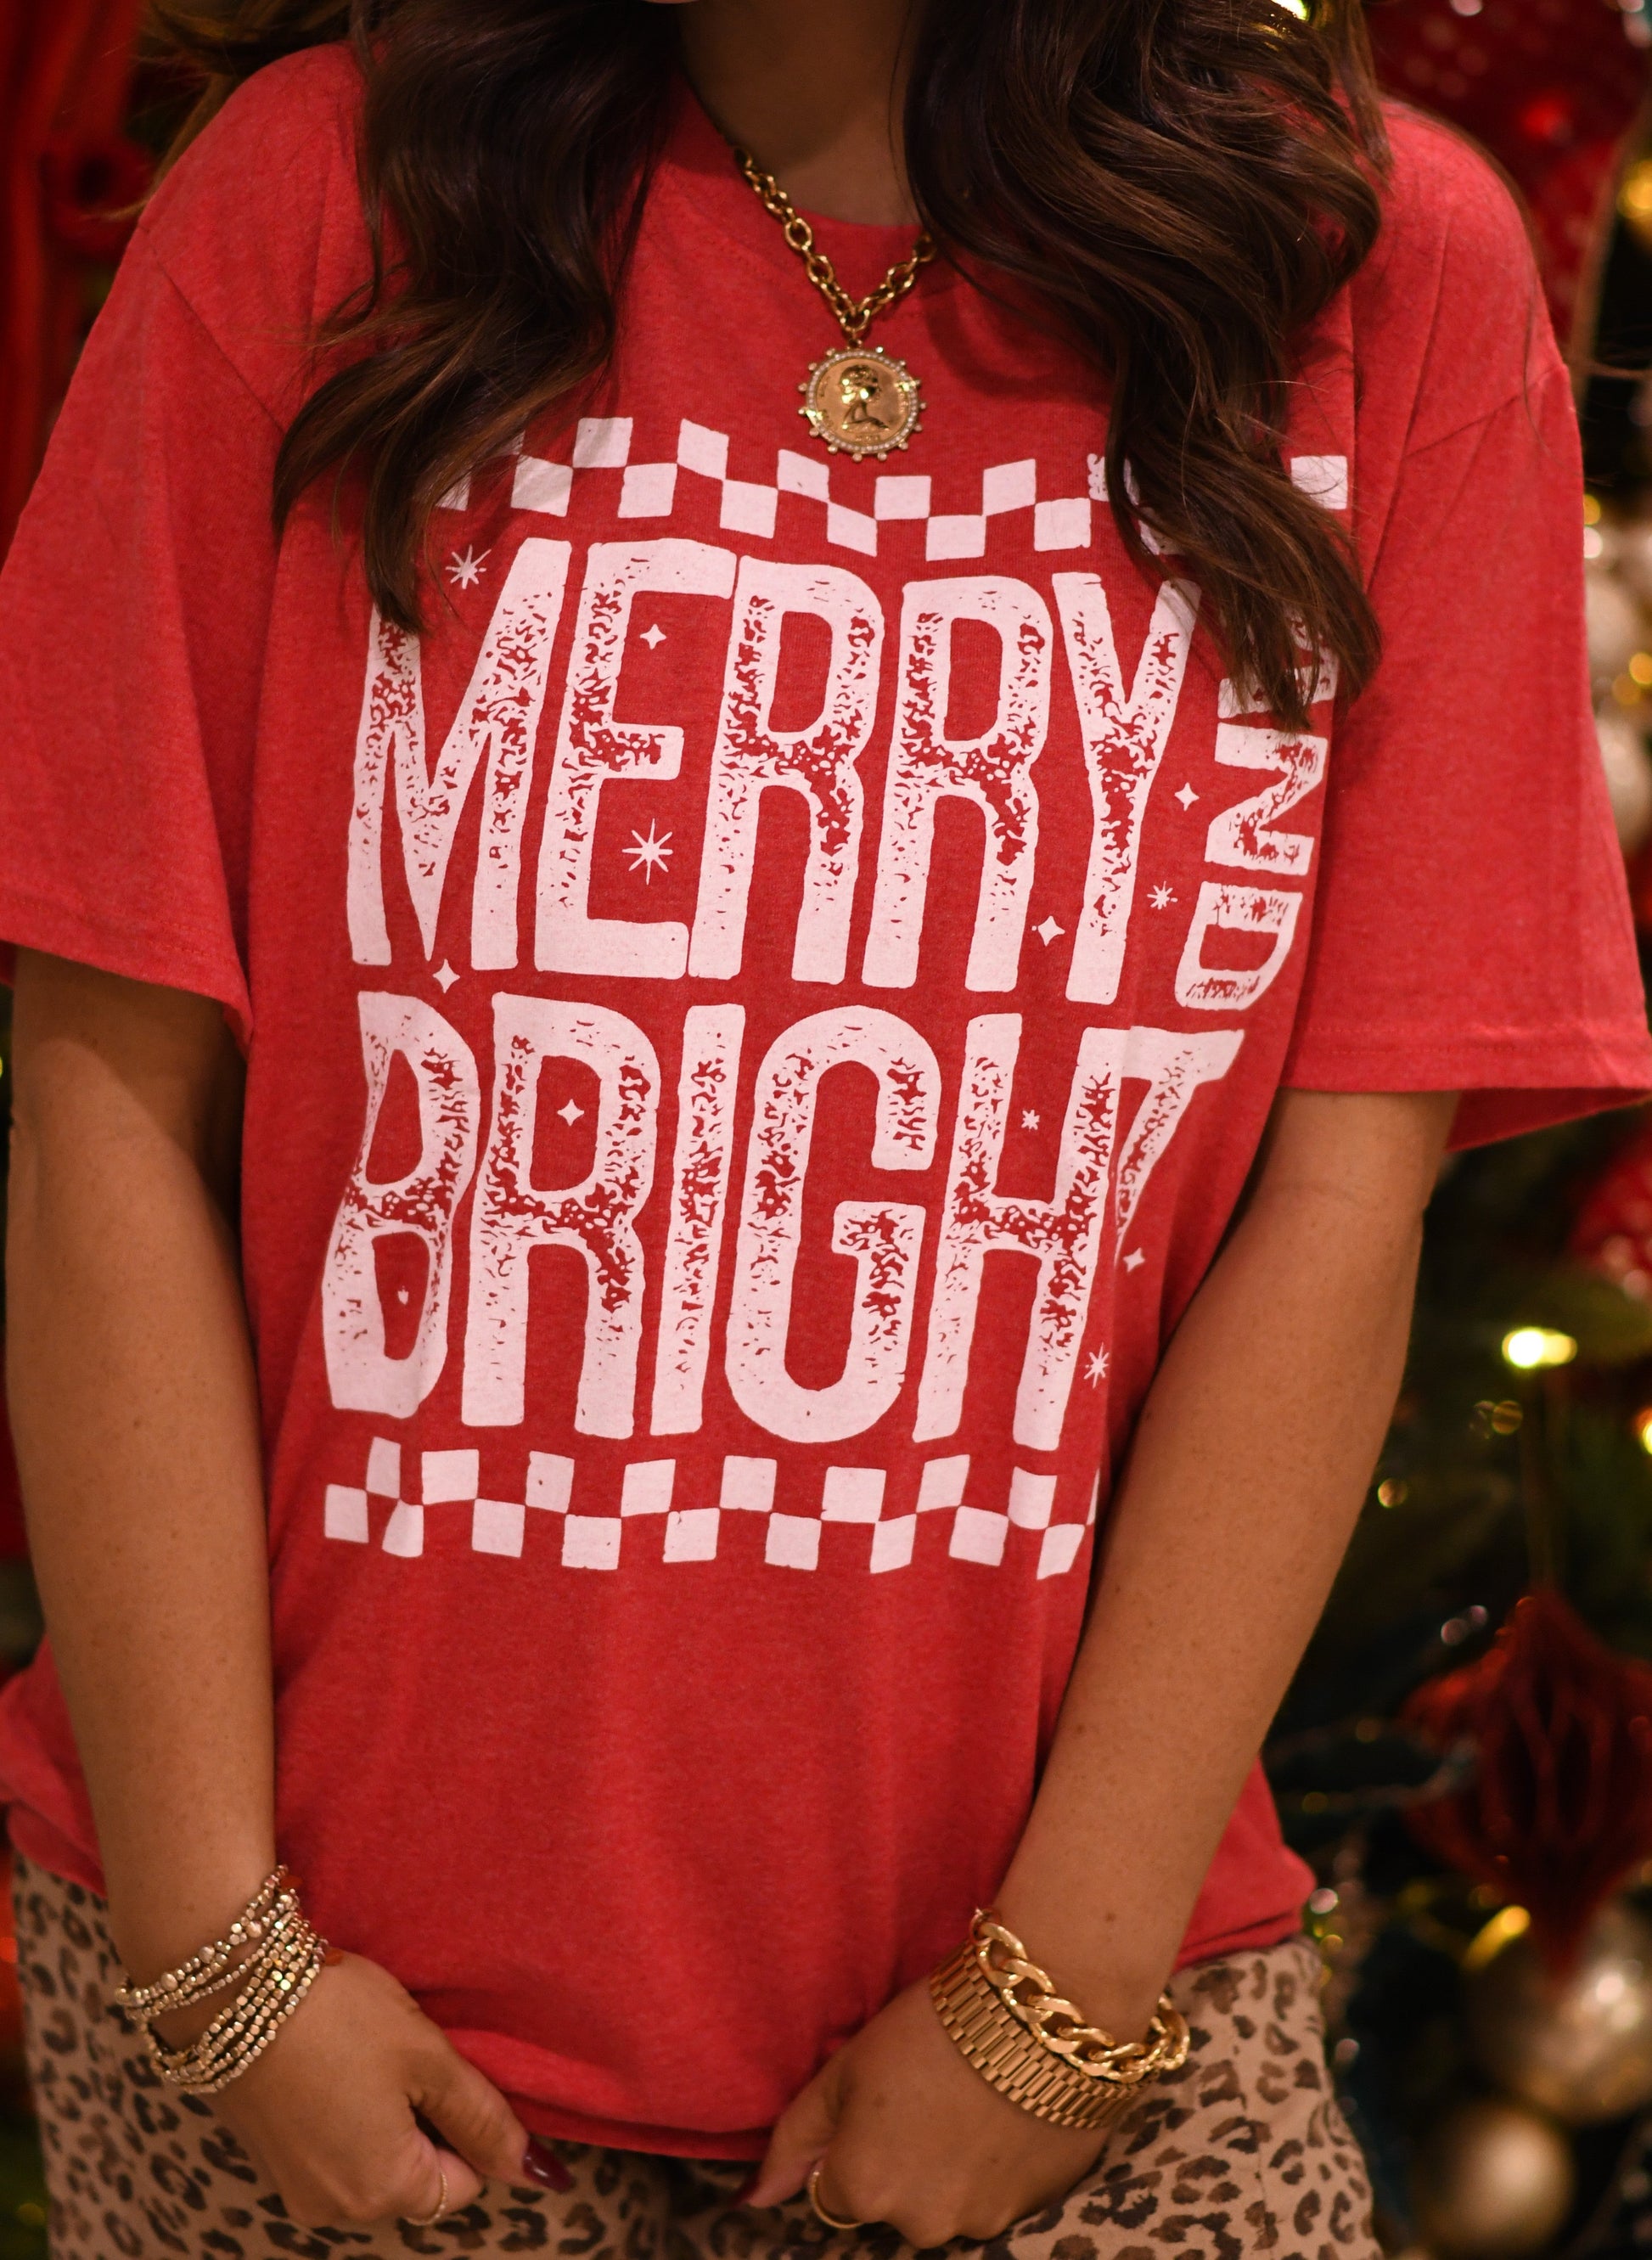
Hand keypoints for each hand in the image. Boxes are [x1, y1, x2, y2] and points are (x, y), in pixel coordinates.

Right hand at [167, 1952, 539, 2228]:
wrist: (231, 1988)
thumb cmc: (339, 2017)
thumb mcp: (428, 2058)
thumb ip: (482, 2118)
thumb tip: (533, 2171)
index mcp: (382, 2192)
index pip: (462, 2183)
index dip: (467, 2124)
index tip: (446, 2068)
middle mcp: (335, 2208)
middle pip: (416, 2176)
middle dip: (425, 2119)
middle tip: (407, 2054)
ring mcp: (296, 2186)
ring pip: (374, 2159)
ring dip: (385, 2114)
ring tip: (367, 2052)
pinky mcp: (271, 2157)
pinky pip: (334, 2147)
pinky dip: (347, 2111)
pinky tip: (337, 2060)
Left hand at [745, 1977, 1106, 2246]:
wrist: (1037, 2015)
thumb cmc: (929, 2028)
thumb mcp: (845, 2069)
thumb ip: (796, 2139)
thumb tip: (754, 2200)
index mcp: (863, 2189)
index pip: (837, 2188)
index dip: (856, 2139)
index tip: (883, 2097)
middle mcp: (919, 2222)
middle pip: (894, 2201)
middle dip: (903, 2161)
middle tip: (928, 2093)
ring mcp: (980, 2220)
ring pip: (947, 2202)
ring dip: (951, 2168)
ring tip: (971, 2099)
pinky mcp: (1035, 2208)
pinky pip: (997, 2197)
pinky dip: (997, 2168)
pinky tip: (1005, 2114)